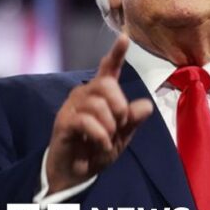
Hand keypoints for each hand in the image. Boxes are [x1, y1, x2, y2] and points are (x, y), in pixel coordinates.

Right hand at [46, 35, 152, 194]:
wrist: (78, 172)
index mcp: (102, 93)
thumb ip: (134, 119)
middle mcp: (85, 93)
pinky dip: (101, 136)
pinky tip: (100, 144)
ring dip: (110, 127)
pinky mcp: (63, 121)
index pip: (109, 68)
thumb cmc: (100, 147)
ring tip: (107, 139)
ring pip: (99, 106)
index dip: (116, 53)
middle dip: (120, 108)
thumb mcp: (124, 134)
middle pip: (108, 85)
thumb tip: (146, 105)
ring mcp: (72, 106)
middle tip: (119, 126)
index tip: (124, 37)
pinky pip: (88, 122)